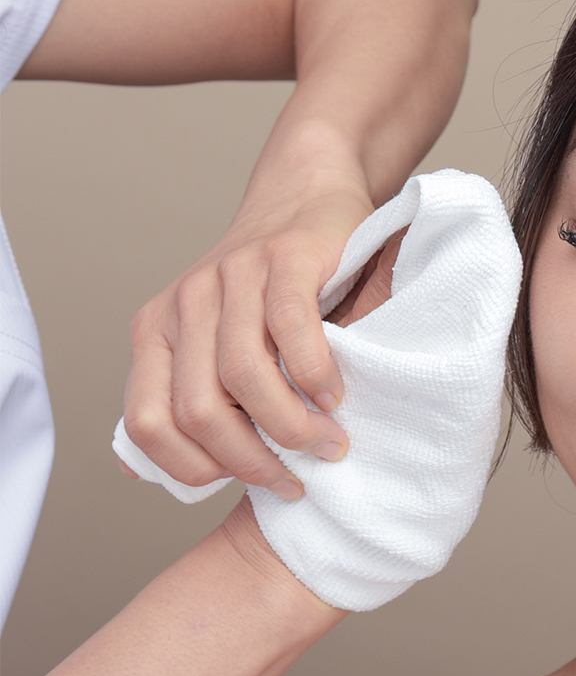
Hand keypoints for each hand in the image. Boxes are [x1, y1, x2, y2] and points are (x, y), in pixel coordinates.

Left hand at [121, 173, 375, 499]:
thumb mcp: (221, 343)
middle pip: (197, 410)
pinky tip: (335, 395)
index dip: (194, 468)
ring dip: (291, 426)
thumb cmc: (278, 289)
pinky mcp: (282, 258)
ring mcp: (231, 276)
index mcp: (157, 333)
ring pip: (242, 377)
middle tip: (298, 476)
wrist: (308, 197)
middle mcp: (183, 304)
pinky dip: (315, 376)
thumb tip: (140, 471)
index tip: (247, 479)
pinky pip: (290, 331)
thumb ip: (193, 397)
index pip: (147, 423)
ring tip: (329, 443)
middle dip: (252, 459)